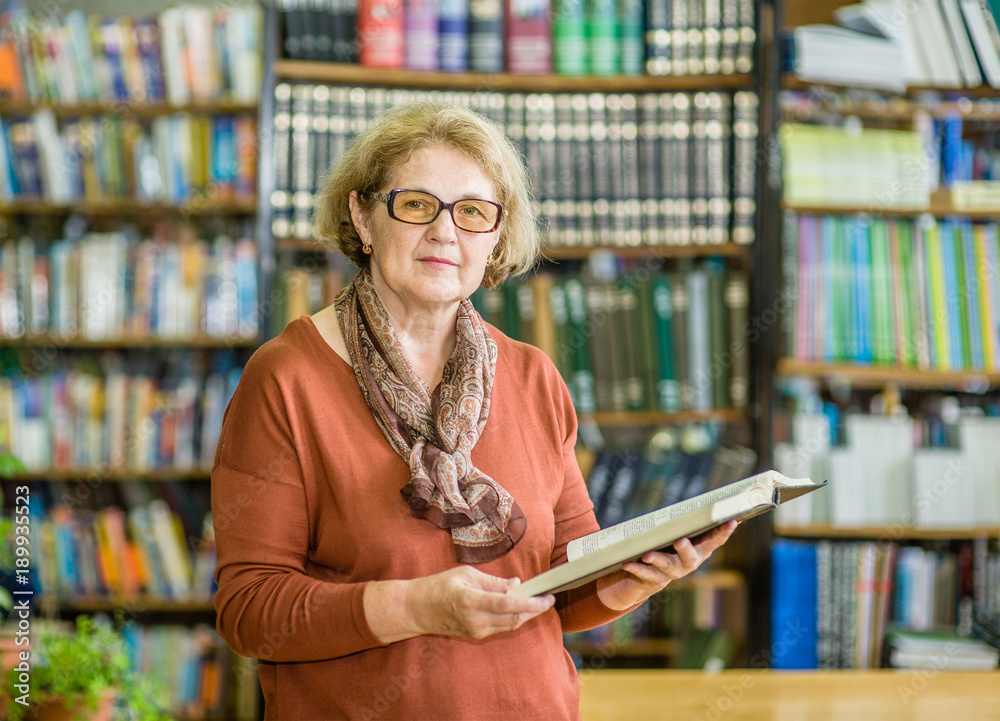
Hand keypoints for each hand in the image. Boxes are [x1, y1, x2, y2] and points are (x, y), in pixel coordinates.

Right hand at [365, 566, 554, 643]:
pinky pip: (500, 627)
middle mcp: (476, 620)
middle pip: (514, 618)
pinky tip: (520, 608)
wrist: (417, 609)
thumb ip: (493, 581)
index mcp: (472, 601)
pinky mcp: (475, 635)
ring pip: (509, 625)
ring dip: (525, 615)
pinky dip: (513, 618)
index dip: (531, 603)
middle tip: (548, 599)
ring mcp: (476, 631)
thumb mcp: (465, 574)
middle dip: (534, 610)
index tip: (547, 598)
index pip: (509, 604)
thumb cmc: (439, 586)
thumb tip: (516, 583)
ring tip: (538, 601)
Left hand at [596, 519, 737, 610]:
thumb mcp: (678, 533)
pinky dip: (636, 568)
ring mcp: (671, 573)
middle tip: (680, 540)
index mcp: (699, 550)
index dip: (724, 532)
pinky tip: (627, 563)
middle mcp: (688, 563)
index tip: (732, 521)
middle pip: (690, 557)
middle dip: (685, 549)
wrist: (648, 577)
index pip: (715, 540)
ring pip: (666, 567)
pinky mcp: (654, 579)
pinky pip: (645, 574)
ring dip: (657, 560)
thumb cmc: (668, 546)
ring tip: (647, 555)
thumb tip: (696, 500)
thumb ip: (686, 522)